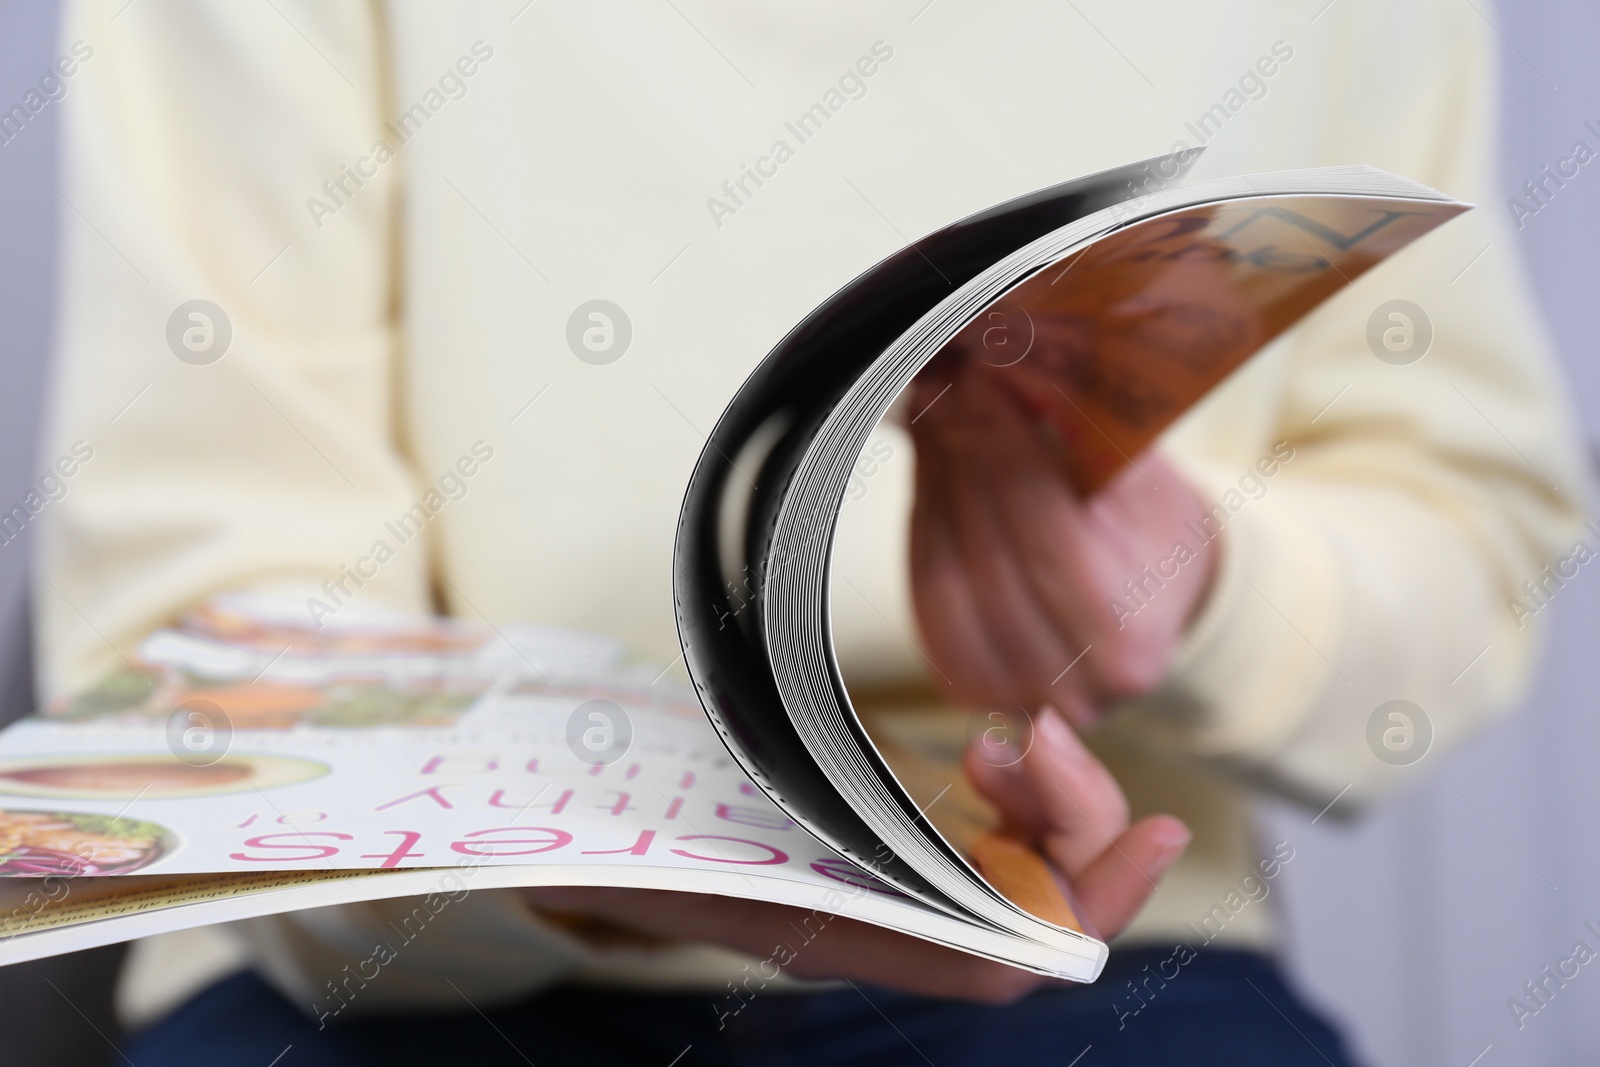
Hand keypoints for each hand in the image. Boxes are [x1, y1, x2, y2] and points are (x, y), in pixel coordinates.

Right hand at [521, 708, 1187, 1003]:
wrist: (575, 832)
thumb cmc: (613, 828)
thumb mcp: (667, 821)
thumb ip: (743, 818)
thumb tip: (815, 802)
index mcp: (834, 938)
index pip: (999, 959)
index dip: (1088, 905)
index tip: (1152, 824)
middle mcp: (877, 935)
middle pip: (1031, 920)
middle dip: (1074, 828)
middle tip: (1042, 731)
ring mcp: (889, 899)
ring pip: (1020, 885)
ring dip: (1047, 811)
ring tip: (1012, 737)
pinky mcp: (889, 860)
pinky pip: (989, 854)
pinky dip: (1015, 806)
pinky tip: (993, 753)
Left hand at [908, 365, 1216, 727]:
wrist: (1157, 600)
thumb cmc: (1154, 529)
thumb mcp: (1139, 473)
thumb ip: (1079, 430)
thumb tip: (1003, 365)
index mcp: (1127, 640)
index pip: (1046, 534)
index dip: (1005, 448)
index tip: (980, 378)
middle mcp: (1071, 687)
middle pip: (989, 552)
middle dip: (964, 455)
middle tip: (949, 380)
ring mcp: (1010, 694)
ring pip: (945, 570)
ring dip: (936, 481)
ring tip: (939, 410)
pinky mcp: (964, 681)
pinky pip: (925, 588)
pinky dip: (923, 519)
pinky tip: (933, 462)